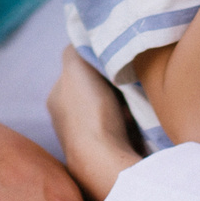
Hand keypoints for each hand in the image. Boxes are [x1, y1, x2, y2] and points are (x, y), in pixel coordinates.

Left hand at [50, 45, 140, 200]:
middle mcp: (67, 120)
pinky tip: (143, 117)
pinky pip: (123, 128)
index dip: (95, 64)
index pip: (76, 73)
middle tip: (130, 78)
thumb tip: (81, 40)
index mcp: (56, 99)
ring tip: (140, 96)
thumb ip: (75, 49)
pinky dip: (132, 121)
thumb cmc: (89, 111)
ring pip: (110, 110)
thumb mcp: (76, 67)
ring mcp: (86, 139)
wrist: (105, 160)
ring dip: (124, 104)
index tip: (114, 61)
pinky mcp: (106, 154)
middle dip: (111, 85)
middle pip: (94, 92)